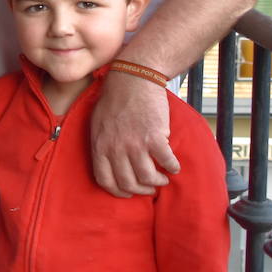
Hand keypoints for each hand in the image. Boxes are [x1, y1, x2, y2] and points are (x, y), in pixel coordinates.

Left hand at [91, 69, 178, 196]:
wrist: (132, 79)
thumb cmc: (114, 100)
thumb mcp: (97, 124)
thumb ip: (102, 145)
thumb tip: (110, 165)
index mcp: (99, 146)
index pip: (105, 181)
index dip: (119, 192)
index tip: (129, 192)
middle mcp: (115, 148)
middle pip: (129, 184)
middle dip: (142, 189)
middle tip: (150, 186)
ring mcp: (135, 144)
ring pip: (148, 178)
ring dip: (158, 182)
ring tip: (162, 178)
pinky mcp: (154, 137)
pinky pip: (166, 163)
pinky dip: (173, 168)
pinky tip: (173, 166)